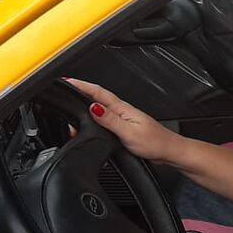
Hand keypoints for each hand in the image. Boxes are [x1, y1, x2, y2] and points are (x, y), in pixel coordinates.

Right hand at [65, 78, 181, 163]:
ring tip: (72, 112)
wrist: (169, 151)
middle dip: (78, 96)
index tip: (66, 82)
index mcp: (122, 109)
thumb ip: (110, 120)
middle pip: (95, 99)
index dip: (81, 86)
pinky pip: (103, 120)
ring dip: (84, 108)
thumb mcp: (130, 132)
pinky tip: (90, 123)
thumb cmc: (155, 143)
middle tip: (64, 99)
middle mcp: (122, 111)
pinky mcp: (123, 128)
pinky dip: (93, 119)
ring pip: (99, 109)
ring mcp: (122, 119)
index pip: (98, 93)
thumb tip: (93, 108)